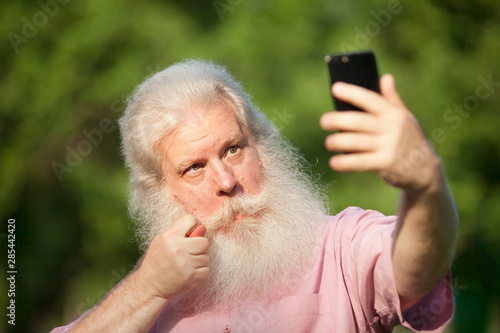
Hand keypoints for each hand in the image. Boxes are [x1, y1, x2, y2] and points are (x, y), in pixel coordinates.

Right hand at [136, 215, 209, 299]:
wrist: (150, 286)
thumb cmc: (157, 261)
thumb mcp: (162, 241)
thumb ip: (181, 233)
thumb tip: (203, 228)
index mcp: (170, 236)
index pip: (191, 219)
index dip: (194, 225)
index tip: (191, 234)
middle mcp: (178, 248)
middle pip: (204, 241)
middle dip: (199, 247)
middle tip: (190, 252)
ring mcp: (186, 263)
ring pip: (206, 257)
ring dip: (199, 261)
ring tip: (187, 264)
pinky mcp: (191, 277)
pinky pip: (206, 270)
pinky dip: (200, 272)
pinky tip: (189, 273)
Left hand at [320, 74, 440, 191]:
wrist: (425, 169)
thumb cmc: (409, 139)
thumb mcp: (405, 118)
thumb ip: (392, 99)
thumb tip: (385, 77)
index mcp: (394, 113)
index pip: (371, 99)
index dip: (352, 93)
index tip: (335, 88)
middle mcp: (392, 128)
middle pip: (360, 121)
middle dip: (339, 120)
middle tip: (323, 121)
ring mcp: (389, 146)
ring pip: (358, 142)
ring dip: (339, 142)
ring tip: (328, 142)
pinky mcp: (386, 163)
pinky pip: (361, 162)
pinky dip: (346, 163)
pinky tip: (334, 162)